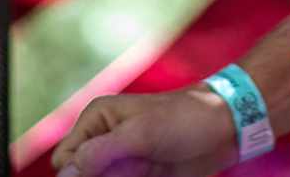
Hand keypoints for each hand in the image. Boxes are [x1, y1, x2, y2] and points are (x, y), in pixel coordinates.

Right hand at [51, 86, 238, 176]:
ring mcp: (121, 159)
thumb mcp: (142, 134)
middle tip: (136, 170)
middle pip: (80, 176)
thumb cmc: (184, 119)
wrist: (224, 128)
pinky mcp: (137, 173)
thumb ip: (102, 152)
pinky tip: (152, 174)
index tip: (114, 170)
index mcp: (96, 119)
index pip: (65, 160)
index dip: (80, 174)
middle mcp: (103, 139)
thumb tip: (67, 173)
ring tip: (148, 169)